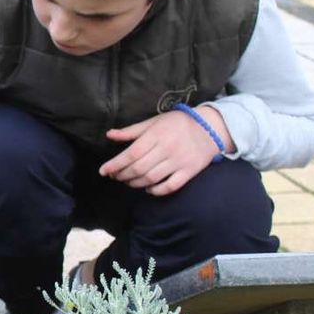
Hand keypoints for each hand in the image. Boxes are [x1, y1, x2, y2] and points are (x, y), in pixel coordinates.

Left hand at [100, 106, 231, 195]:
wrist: (210, 128)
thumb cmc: (177, 124)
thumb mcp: (153, 122)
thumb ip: (131, 131)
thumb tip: (109, 135)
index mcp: (157, 135)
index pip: (132, 153)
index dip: (115, 164)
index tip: (103, 171)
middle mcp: (167, 148)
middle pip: (139, 168)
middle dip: (122, 175)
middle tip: (115, 176)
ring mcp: (179, 161)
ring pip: (152, 178)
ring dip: (135, 183)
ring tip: (128, 181)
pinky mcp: (189, 171)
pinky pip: (170, 186)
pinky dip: (156, 191)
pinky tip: (148, 188)